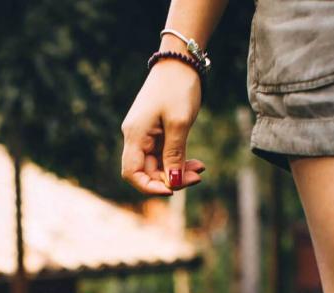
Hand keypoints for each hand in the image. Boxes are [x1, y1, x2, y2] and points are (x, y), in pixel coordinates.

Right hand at [121, 60, 204, 194]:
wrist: (180, 61)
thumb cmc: (178, 87)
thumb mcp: (179, 123)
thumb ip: (175, 155)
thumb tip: (173, 183)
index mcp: (135, 135)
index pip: (132, 173)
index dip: (149, 187)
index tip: (171, 190)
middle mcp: (136, 138)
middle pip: (147, 172)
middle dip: (171, 179)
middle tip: (198, 178)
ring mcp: (146, 135)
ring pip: (158, 165)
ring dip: (178, 172)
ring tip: (201, 170)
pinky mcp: (156, 132)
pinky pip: (165, 155)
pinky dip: (179, 161)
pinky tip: (196, 163)